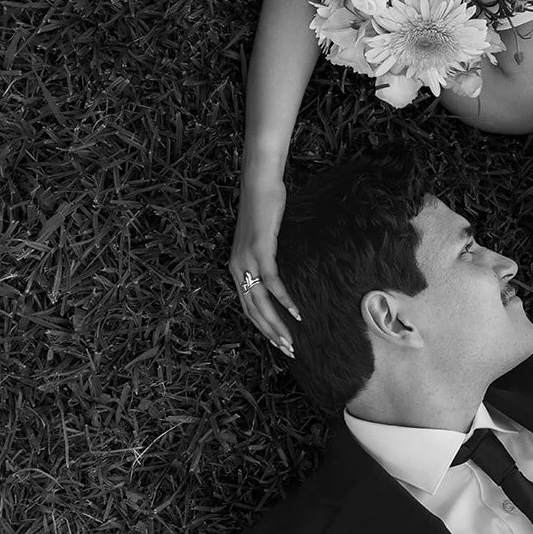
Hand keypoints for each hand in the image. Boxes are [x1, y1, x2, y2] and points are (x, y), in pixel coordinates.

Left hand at [229, 177, 298, 354]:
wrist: (259, 183)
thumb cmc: (264, 207)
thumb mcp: (263, 238)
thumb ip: (267, 256)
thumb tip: (279, 271)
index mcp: (236, 267)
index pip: (247, 307)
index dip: (263, 327)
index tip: (279, 341)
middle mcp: (237, 267)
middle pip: (253, 311)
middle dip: (271, 333)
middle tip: (287, 350)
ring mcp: (247, 260)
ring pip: (260, 302)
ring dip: (277, 324)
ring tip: (291, 341)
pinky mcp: (260, 250)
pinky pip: (272, 282)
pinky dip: (285, 299)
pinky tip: (297, 312)